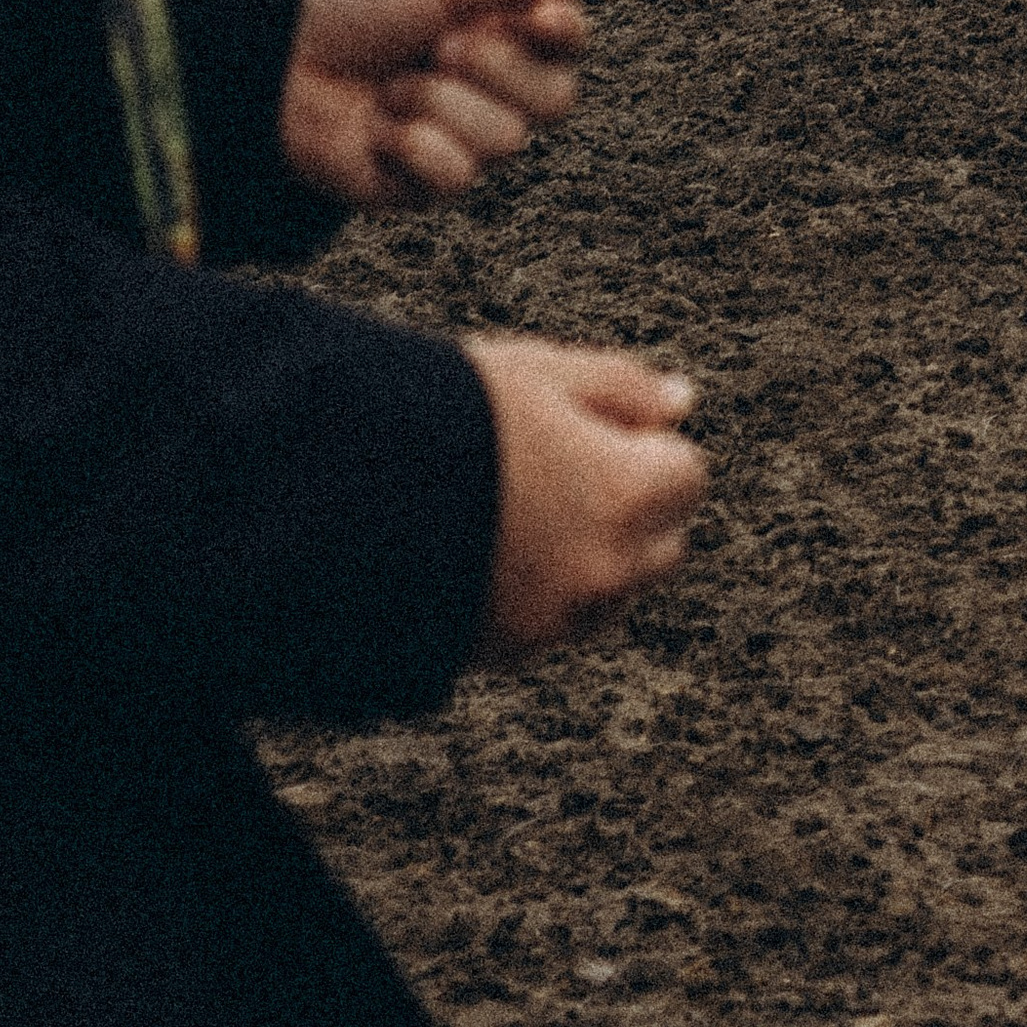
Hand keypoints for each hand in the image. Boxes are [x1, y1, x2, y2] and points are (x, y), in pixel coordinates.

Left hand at [279, 0, 598, 207]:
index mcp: (499, 33)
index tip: (536, 16)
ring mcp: (458, 141)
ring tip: (388, 87)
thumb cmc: (354, 3)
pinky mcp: (420, 186)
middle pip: (555, 102)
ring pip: (503, 141)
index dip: (563, 35)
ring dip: (438, 104)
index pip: (570, 46)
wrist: (275, 55)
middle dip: (495, 69)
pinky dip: (413, 147)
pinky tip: (376, 130)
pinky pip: (454, 178)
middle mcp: (489, 90)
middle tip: (438, 46)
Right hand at [461, 338, 706, 658]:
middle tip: (558, 466)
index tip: (594, 428)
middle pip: (660, 543)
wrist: (340, 503)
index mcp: (624, 494)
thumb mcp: (537, 374)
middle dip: (629, 508)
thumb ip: (620, 386)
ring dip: (586, 556)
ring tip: (512, 507)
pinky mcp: (507, 653)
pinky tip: (483, 547)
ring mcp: (557, 619)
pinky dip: (536, 590)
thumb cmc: (444, 417)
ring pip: (608, 589)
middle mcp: (604, 569)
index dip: (643, 445)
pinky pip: (551, 620)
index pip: (687, 475)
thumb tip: (682, 401)